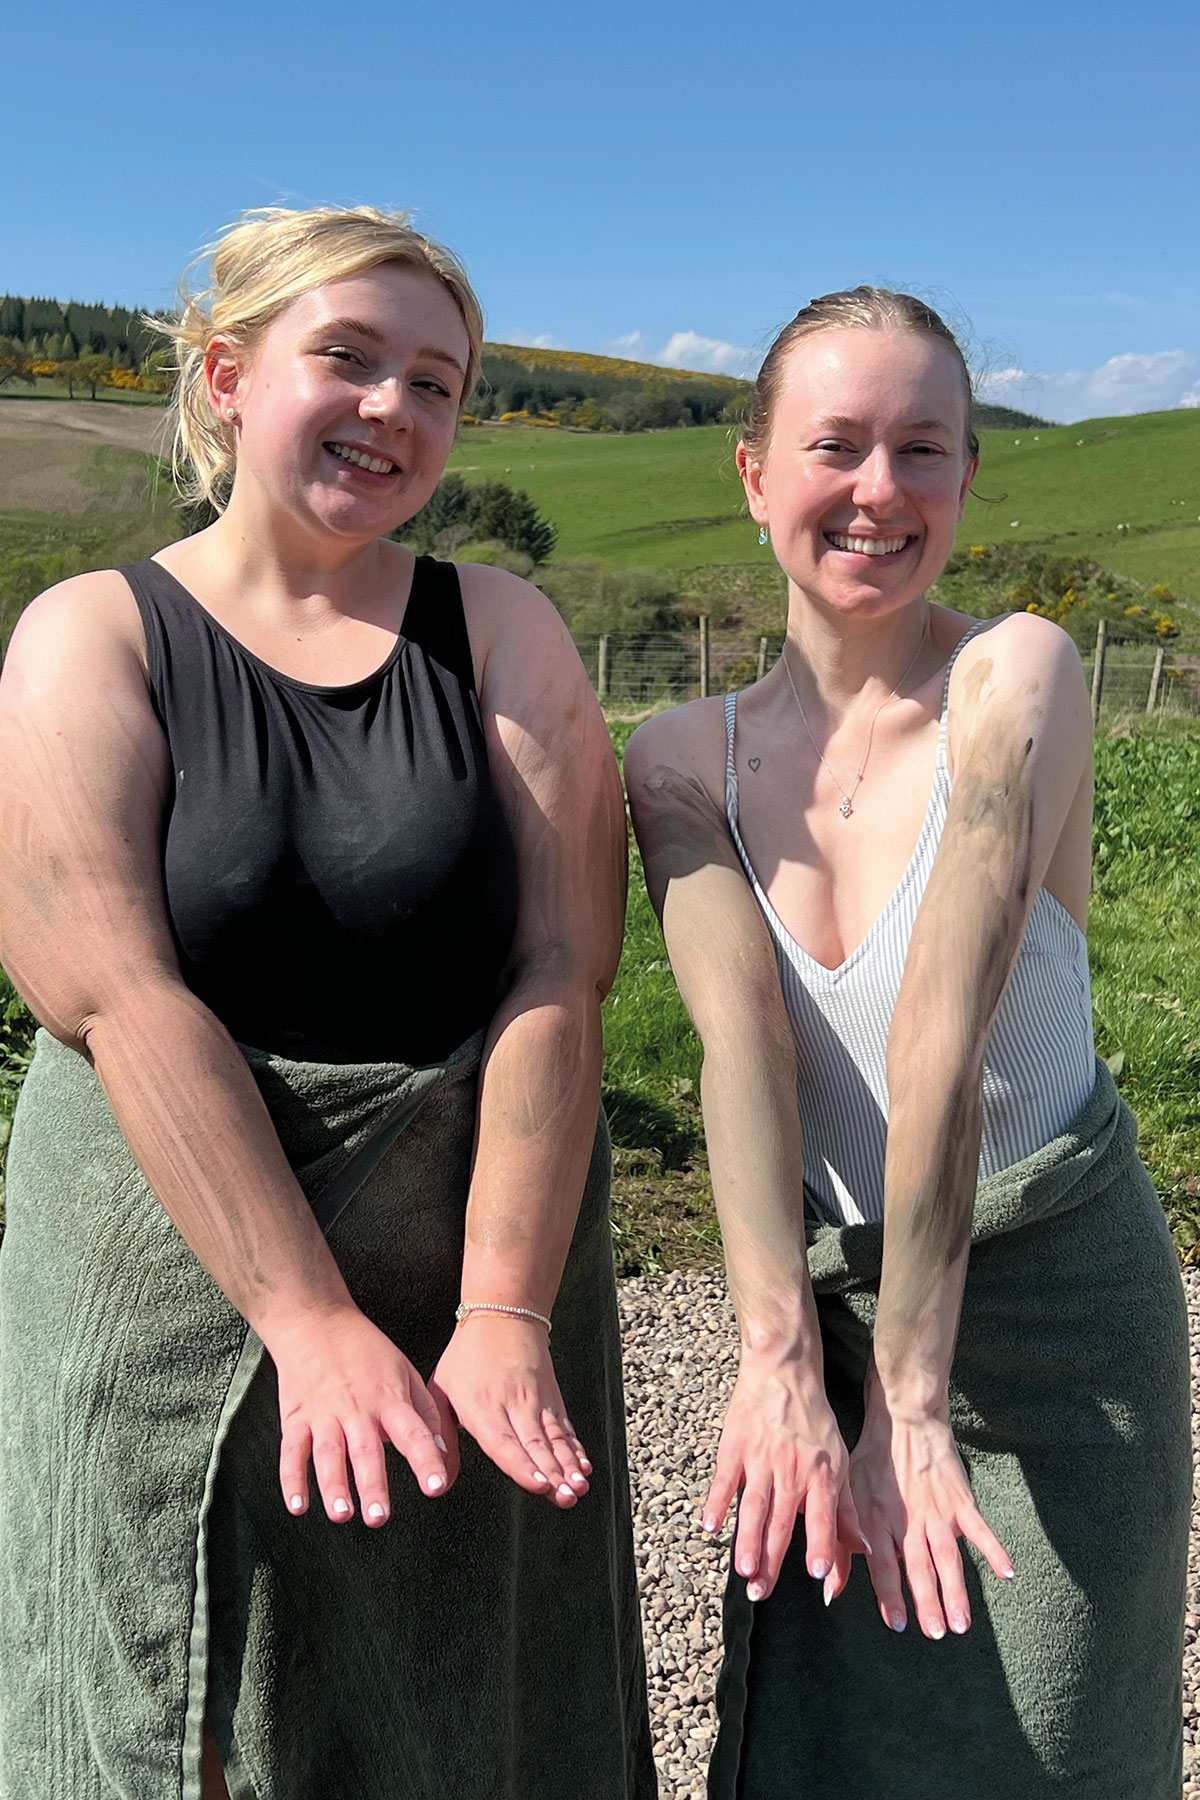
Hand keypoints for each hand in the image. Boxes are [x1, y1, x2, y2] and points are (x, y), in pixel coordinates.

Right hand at [264, 1303, 456, 1525]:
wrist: (316, 1321)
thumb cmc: (365, 1348)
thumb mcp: (405, 1370)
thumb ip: (424, 1413)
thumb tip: (443, 1453)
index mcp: (388, 1398)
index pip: (412, 1432)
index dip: (425, 1459)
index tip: (436, 1486)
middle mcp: (357, 1407)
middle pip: (366, 1449)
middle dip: (372, 1484)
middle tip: (380, 1516)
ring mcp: (323, 1413)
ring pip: (328, 1453)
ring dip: (333, 1485)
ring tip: (341, 1514)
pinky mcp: (295, 1417)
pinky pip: (292, 1451)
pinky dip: (292, 1479)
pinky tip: (297, 1504)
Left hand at [431, 1315, 590, 1506]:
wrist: (504, 1315)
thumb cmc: (467, 1356)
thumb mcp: (441, 1390)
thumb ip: (440, 1434)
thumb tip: (438, 1477)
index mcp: (481, 1407)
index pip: (503, 1442)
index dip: (522, 1466)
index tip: (538, 1484)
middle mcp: (513, 1406)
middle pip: (536, 1445)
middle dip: (554, 1474)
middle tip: (566, 1496)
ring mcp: (537, 1402)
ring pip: (555, 1438)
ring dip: (569, 1465)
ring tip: (579, 1487)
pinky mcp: (552, 1400)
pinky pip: (566, 1428)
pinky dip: (576, 1449)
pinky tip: (584, 1466)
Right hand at [703, 1350, 865, 1602]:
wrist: (784, 1371)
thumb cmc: (815, 1421)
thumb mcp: (840, 1460)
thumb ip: (847, 1509)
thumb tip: (864, 1550)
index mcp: (821, 1474)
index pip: (822, 1515)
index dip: (820, 1543)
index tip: (818, 1574)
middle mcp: (791, 1469)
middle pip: (781, 1520)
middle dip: (772, 1559)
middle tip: (762, 1592)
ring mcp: (761, 1458)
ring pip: (753, 1505)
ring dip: (747, 1539)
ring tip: (743, 1570)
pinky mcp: (735, 1447)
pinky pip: (724, 1480)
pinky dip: (717, 1503)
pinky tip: (710, 1527)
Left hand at [849, 1390, 1013, 1637]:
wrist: (905, 1418)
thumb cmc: (873, 1462)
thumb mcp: (848, 1497)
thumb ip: (841, 1546)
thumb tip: (829, 1593)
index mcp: (878, 1520)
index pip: (883, 1565)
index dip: (890, 1595)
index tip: (898, 1625)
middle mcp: (908, 1520)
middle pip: (918, 1566)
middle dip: (927, 1601)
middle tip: (936, 1632)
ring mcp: (938, 1511)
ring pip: (947, 1557)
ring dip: (956, 1590)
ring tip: (962, 1623)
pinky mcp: (961, 1500)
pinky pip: (980, 1529)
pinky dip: (994, 1549)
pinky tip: (1008, 1573)